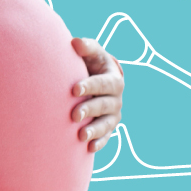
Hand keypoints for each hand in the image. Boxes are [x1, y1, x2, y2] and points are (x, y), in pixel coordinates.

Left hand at [70, 37, 123, 152]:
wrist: (93, 79)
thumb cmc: (90, 63)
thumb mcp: (91, 52)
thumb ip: (86, 46)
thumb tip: (75, 43)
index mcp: (114, 78)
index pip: (103, 83)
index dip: (90, 86)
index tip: (74, 89)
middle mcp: (116, 98)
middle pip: (104, 105)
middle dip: (90, 110)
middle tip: (73, 115)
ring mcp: (113, 114)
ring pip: (107, 124)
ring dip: (95, 130)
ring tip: (80, 136)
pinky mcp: (109, 127)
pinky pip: (107, 137)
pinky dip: (99, 143)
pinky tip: (88, 148)